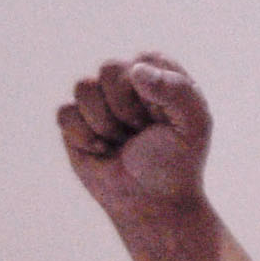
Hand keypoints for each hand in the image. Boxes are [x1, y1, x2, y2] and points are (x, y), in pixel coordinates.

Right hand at [58, 54, 214, 223]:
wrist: (149, 201)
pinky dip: (84, 137)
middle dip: (126, 108)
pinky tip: (101, 149)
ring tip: (121, 141)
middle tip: (140, 131)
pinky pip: (66, 113)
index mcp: (161, 75)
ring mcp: (99, 100)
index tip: (163, 117)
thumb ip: (177, 91)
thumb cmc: (176, 162)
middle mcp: (128, 82)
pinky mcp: (75, 120)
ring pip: (84, 88)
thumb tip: (136, 70)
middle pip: (109, 68)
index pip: (145, 59)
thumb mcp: (193, 126)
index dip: (150, 91)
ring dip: (105, 124)